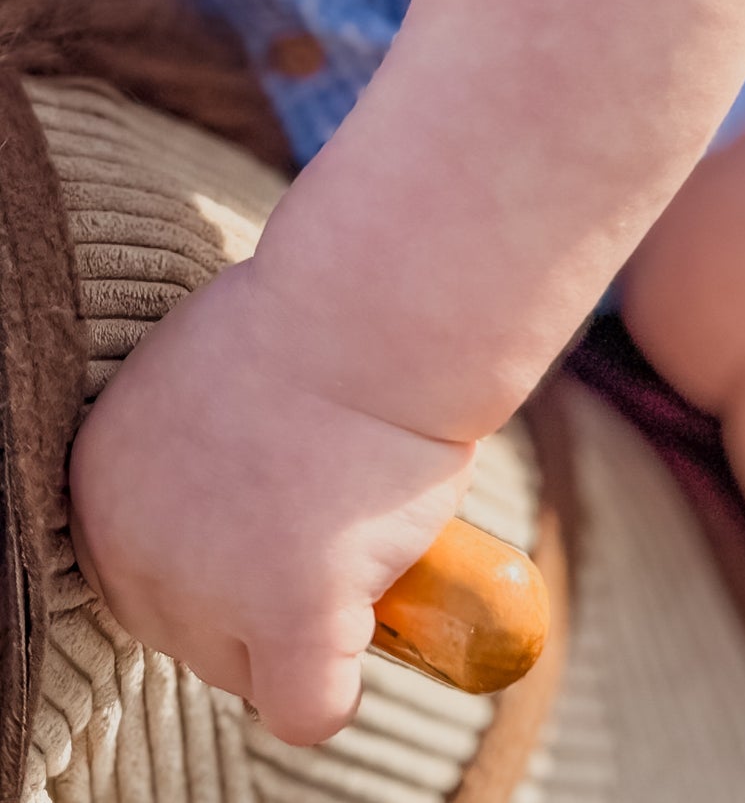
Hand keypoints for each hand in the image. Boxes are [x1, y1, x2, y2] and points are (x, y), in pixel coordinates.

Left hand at [67, 259, 474, 745]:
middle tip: (322, 513)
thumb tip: (230, 495)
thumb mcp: (210, 374)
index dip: (213, 550)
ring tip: (357, 526)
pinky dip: (343, 682)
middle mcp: (132, 546)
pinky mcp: (291, 617)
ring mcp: (207, 590)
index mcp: (102, 480)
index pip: (141, 575)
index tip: (267, 503)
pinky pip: (307, 707)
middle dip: (257, 593)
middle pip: (189, 633)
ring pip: (250, 674)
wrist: (370, 304)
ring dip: (307, 624)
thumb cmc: (314, 315)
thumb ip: (192, 452)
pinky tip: (375, 608)